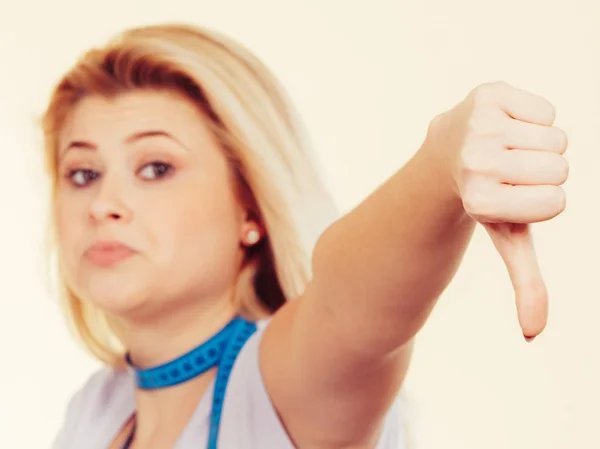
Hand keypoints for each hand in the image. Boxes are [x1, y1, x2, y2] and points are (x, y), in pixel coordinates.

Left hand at [430, 81, 568, 340]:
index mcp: (481, 200)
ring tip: (506, 150)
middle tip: (508, 172)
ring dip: (540, 147)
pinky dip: (534, 119)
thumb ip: (524, 283)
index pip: (557, 204)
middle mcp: (477, 162)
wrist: (445, 154)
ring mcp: (479, 126)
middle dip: (544, 174)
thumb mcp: (506, 237)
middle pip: (560, 168)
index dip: (543, 202)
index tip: (512, 198)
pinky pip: (547, 110)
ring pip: (557, 139)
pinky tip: (503, 127)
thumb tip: (533, 334)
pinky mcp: (487, 95)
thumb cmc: (484, 198)